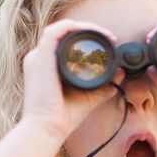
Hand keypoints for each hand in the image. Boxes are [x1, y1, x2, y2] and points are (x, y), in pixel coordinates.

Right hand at [20, 19, 125, 139]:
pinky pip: (55, 32)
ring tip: (103, 34)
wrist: (47, 129)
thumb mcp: (88, 98)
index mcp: (46, 68)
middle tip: (109, 38)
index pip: (64, 43)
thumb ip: (102, 87)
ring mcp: (38, 57)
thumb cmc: (62, 118)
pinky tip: (91, 32)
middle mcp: (39, 59)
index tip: (108, 44)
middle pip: (63, 34)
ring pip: (60, 29)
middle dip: (87, 31)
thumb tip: (119, 76)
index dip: (86, 38)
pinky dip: (73, 27)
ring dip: (83, 27)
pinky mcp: (40, 57)